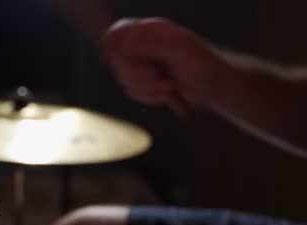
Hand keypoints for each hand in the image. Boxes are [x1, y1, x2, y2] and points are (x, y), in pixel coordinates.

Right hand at [102, 18, 228, 113]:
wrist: (213, 86)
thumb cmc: (203, 64)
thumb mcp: (180, 50)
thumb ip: (153, 45)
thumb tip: (128, 42)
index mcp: (152, 31)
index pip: (119, 31)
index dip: (110, 45)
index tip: (109, 62)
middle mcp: (144, 46)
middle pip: (118, 61)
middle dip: (136, 74)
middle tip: (157, 77)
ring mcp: (143, 64)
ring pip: (124, 79)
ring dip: (147, 88)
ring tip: (168, 86)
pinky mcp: (144, 82)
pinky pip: (133, 92)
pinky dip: (149, 96)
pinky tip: (166, 94)